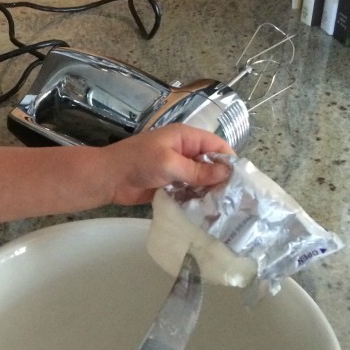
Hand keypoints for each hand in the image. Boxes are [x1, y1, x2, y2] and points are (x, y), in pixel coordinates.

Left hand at [97, 123, 232, 206]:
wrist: (108, 179)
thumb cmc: (137, 162)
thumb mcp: (170, 163)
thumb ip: (198, 170)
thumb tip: (226, 173)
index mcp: (186, 137)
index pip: (217, 145)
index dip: (229, 161)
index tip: (240, 181)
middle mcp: (184, 151)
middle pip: (211, 164)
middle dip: (220, 179)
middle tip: (234, 200)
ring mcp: (177, 169)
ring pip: (201, 179)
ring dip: (208, 192)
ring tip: (222, 209)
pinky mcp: (170, 184)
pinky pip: (189, 191)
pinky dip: (195, 199)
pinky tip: (204, 212)